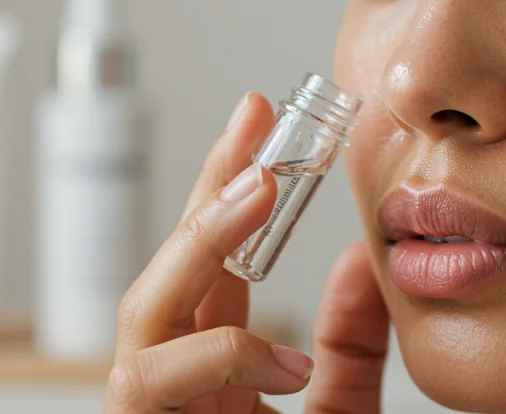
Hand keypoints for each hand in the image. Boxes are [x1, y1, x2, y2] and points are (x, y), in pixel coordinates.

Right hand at [103, 91, 390, 413]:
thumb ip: (349, 352)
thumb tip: (362, 260)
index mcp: (215, 375)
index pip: (215, 266)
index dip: (232, 192)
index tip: (263, 125)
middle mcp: (176, 385)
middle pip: (174, 268)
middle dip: (208, 188)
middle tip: (254, 121)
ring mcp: (150, 410)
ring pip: (144, 310)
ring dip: (200, 242)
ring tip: (256, 188)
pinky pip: (149, 377)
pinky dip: (220, 357)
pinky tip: (285, 364)